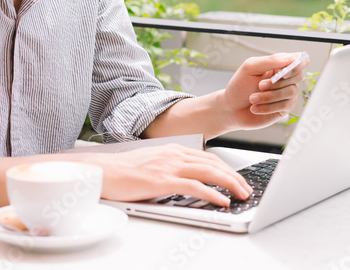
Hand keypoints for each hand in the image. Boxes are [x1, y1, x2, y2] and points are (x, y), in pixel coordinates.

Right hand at [76, 144, 251, 207]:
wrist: (102, 170)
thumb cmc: (124, 171)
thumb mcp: (154, 164)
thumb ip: (172, 168)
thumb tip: (190, 180)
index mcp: (174, 149)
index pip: (208, 157)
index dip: (227, 168)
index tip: (238, 179)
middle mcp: (175, 154)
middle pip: (214, 163)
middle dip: (234, 176)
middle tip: (247, 189)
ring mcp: (169, 166)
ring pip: (209, 172)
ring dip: (230, 184)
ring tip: (241, 195)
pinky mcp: (162, 180)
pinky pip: (194, 186)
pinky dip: (212, 193)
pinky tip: (222, 201)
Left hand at [222, 53, 309, 130]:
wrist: (231, 108)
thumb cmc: (240, 86)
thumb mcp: (250, 68)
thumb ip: (270, 61)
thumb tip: (291, 58)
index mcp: (279, 65)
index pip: (299, 60)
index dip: (297, 64)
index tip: (284, 72)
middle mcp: (285, 78)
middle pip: (298, 76)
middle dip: (277, 82)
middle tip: (260, 85)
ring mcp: (286, 94)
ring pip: (291, 92)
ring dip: (269, 96)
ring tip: (252, 98)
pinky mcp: (284, 109)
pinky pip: (284, 106)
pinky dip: (267, 107)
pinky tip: (255, 107)